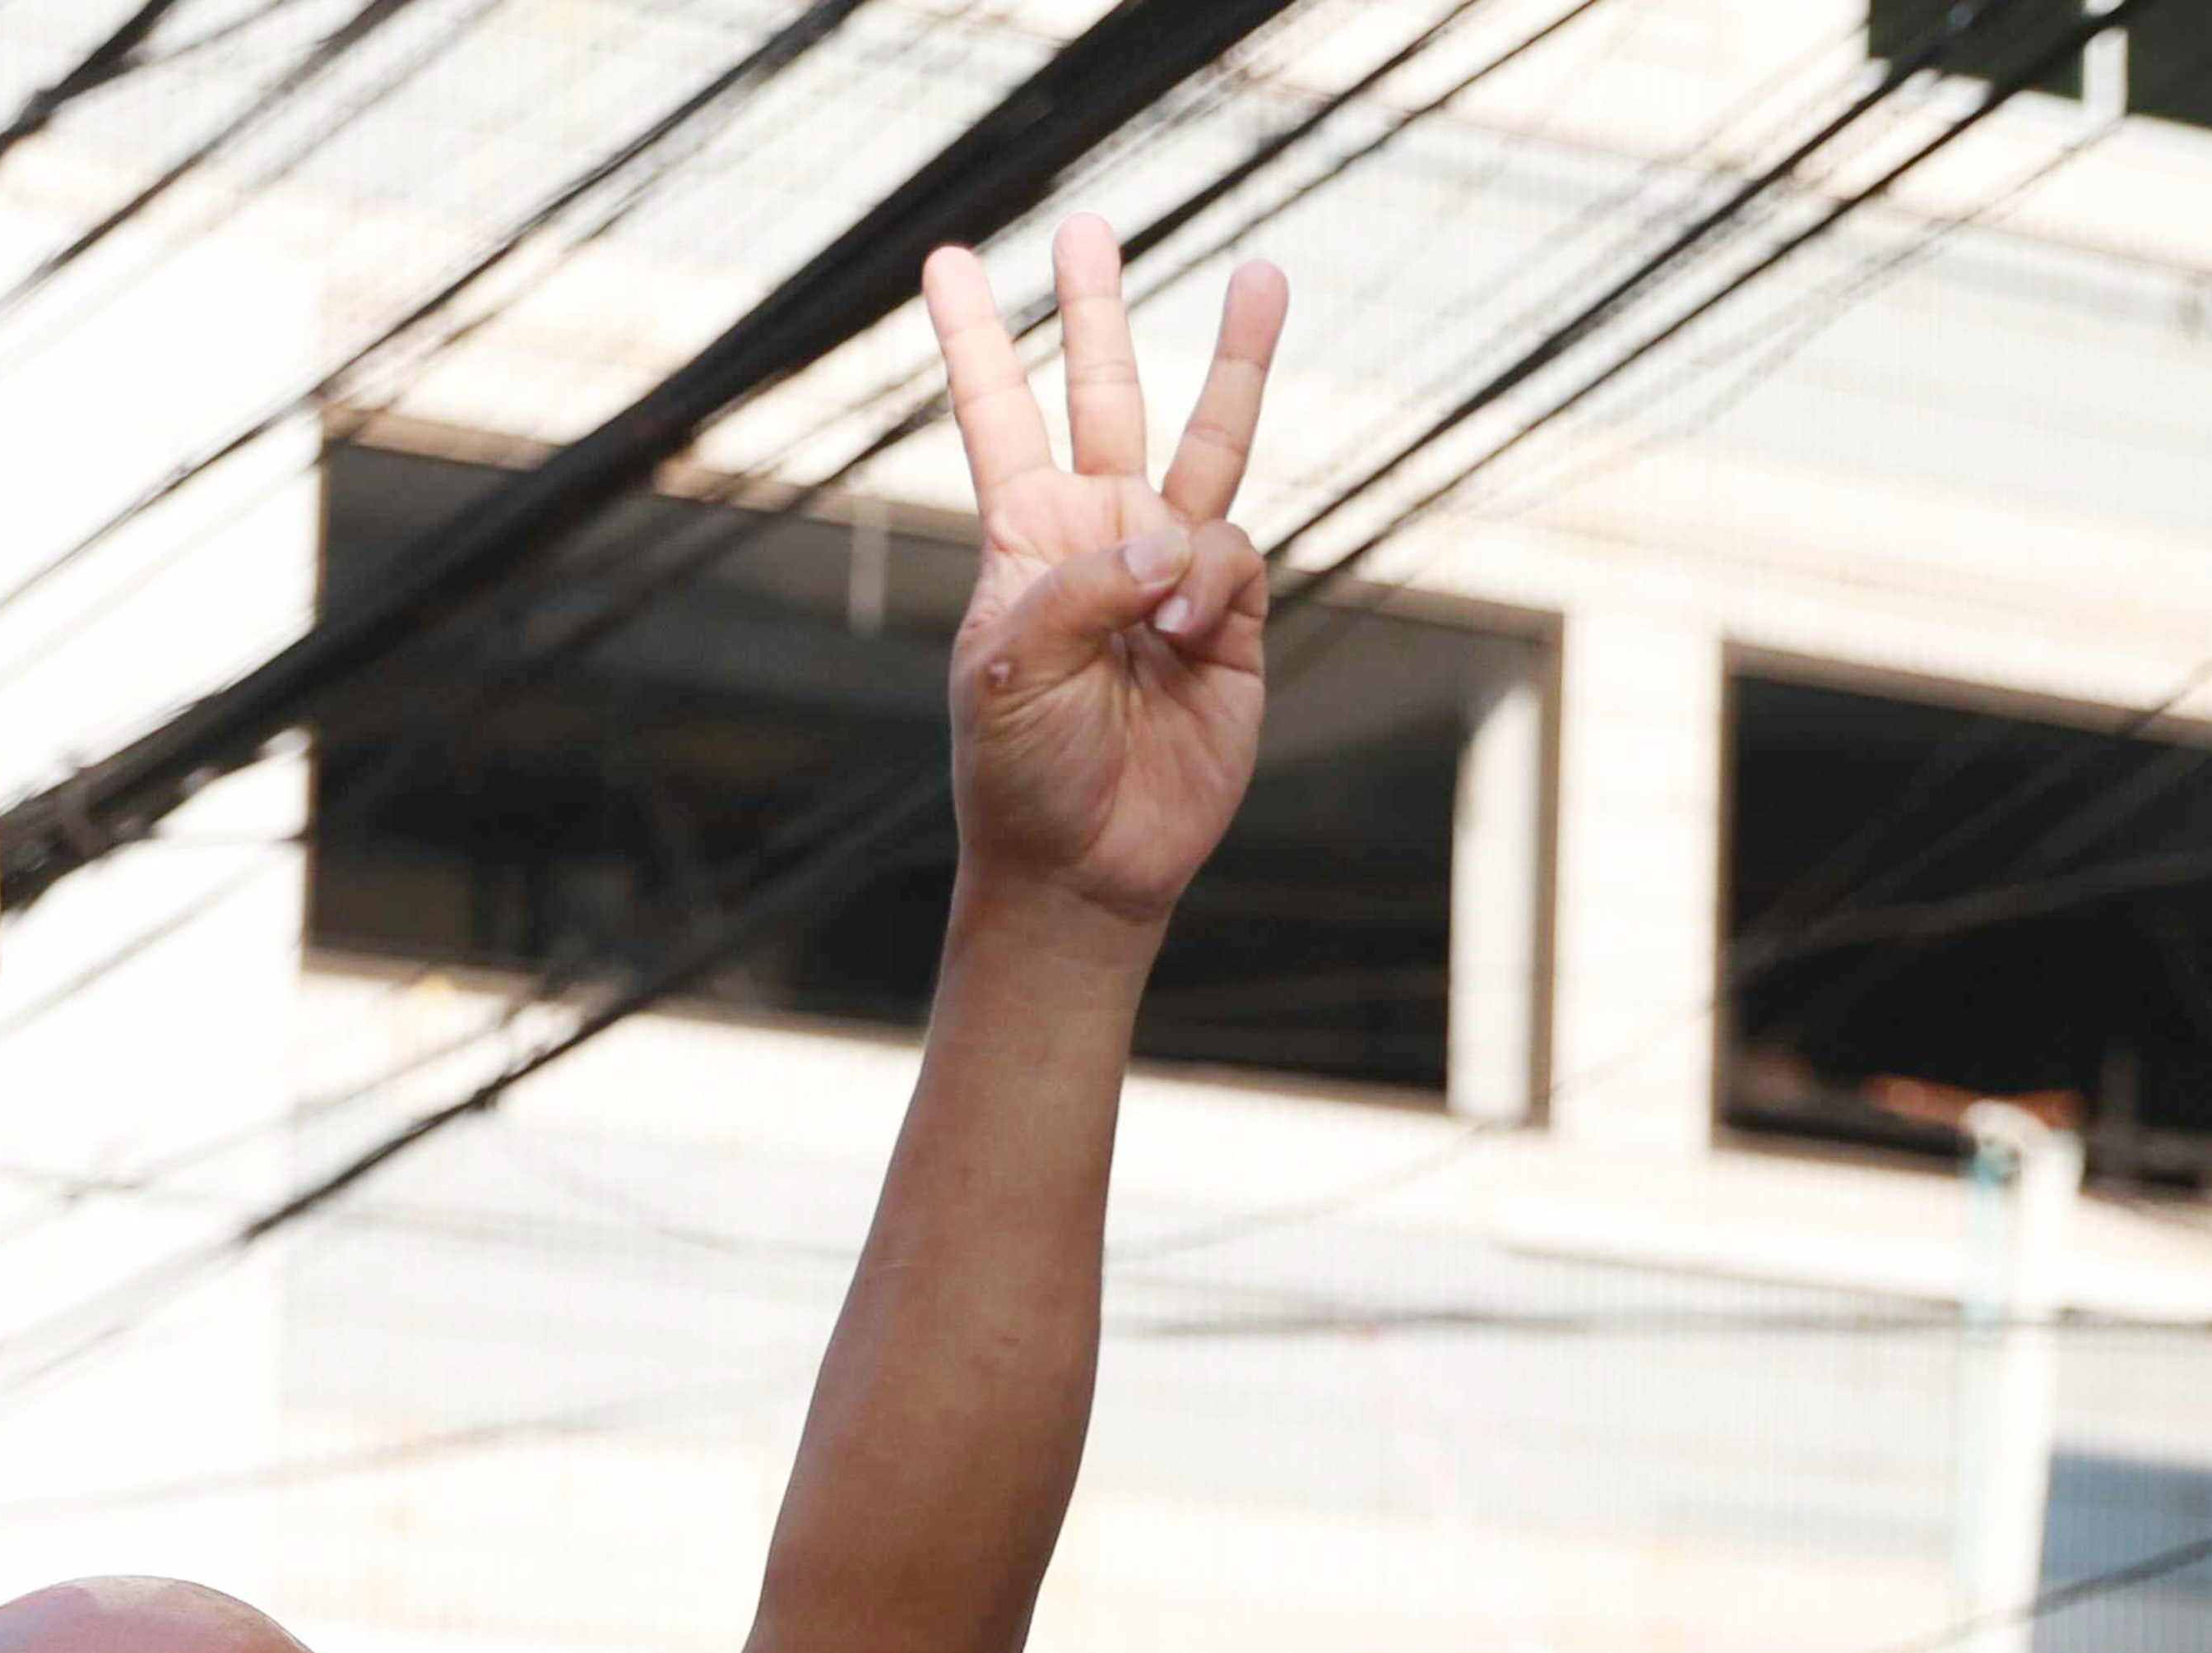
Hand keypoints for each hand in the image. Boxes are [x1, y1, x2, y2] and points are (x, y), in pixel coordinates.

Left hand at [926, 219, 1284, 924]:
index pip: (996, 418)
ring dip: (1235, 361)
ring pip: (1208, 443)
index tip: (949, 261)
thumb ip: (1082, 591)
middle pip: (1103, 398)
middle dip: (1094, 315)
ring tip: (1262, 272)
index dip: (973, 341)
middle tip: (1089, 229)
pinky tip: (1182, 635)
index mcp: (1023, 542)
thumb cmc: (1021, 772)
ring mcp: (1169, 574)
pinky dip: (1209, 583)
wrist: (1087, 865)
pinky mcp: (1231, 616)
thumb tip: (1174, 541)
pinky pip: (1233, 553)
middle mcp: (1097, 540)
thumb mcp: (1014, 674)